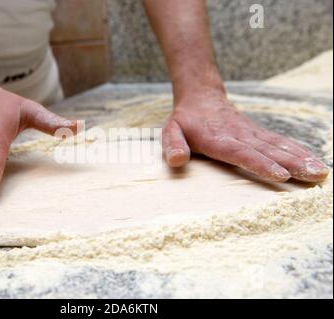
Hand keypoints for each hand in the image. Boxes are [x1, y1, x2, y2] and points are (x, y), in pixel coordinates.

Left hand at [162, 91, 328, 181]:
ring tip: (321, 171)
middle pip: (269, 150)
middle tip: (315, 175)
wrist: (201, 97)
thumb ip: (173, 145)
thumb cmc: (185, 121)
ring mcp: (252, 133)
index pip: (242, 153)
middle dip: (293, 164)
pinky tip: (313, 161)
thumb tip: (177, 161)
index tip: (281, 175)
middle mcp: (240, 136)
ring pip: (279, 146)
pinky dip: (299, 151)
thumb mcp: (171, 131)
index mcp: (218, 139)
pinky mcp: (258, 133)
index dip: (261, 164)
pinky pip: (280, 142)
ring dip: (301, 158)